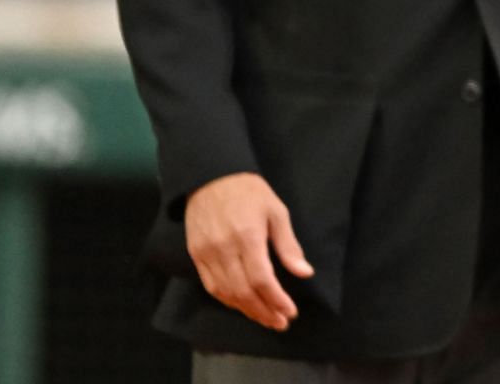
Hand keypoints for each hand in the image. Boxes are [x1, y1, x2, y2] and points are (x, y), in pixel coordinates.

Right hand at [183, 172, 313, 329]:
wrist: (210, 177)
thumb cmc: (250, 192)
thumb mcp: (277, 211)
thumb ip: (288, 245)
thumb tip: (304, 273)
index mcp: (247, 236)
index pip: (261, 279)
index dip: (276, 299)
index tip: (290, 312)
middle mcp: (224, 249)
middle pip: (243, 291)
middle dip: (263, 311)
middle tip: (280, 322)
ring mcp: (206, 254)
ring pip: (225, 293)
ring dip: (246, 310)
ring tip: (265, 318)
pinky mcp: (195, 255)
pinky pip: (211, 286)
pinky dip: (227, 300)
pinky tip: (242, 305)